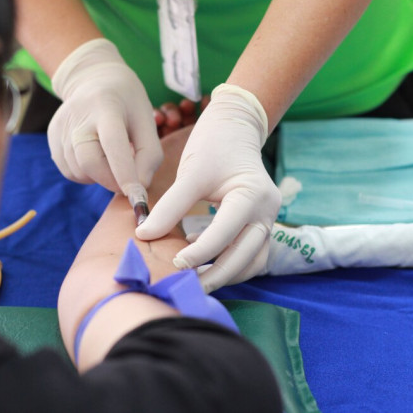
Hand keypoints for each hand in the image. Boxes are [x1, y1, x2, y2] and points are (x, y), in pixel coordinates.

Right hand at [48, 38, 162, 193]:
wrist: (94, 79)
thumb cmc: (127, 103)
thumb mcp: (147, 120)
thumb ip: (150, 154)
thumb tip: (140, 186)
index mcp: (106, 106)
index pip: (113, 143)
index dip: (125, 172)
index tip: (138, 196)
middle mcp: (78, 115)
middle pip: (89, 162)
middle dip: (112, 180)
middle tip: (128, 182)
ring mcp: (61, 127)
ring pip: (79, 171)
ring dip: (100, 177)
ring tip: (112, 158)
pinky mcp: (53, 137)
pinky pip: (70, 171)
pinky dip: (87, 174)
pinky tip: (97, 157)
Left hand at [136, 84, 281, 291]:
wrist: (236, 127)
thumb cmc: (213, 145)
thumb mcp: (191, 173)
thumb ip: (170, 206)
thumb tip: (144, 235)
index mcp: (253, 196)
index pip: (225, 234)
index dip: (199, 253)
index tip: (174, 264)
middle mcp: (268, 212)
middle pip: (245, 257)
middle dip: (216, 275)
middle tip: (185, 286)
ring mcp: (268, 220)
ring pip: (252, 262)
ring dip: (226, 275)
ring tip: (195, 281)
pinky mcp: (261, 224)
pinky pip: (250, 254)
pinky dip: (231, 264)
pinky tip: (204, 262)